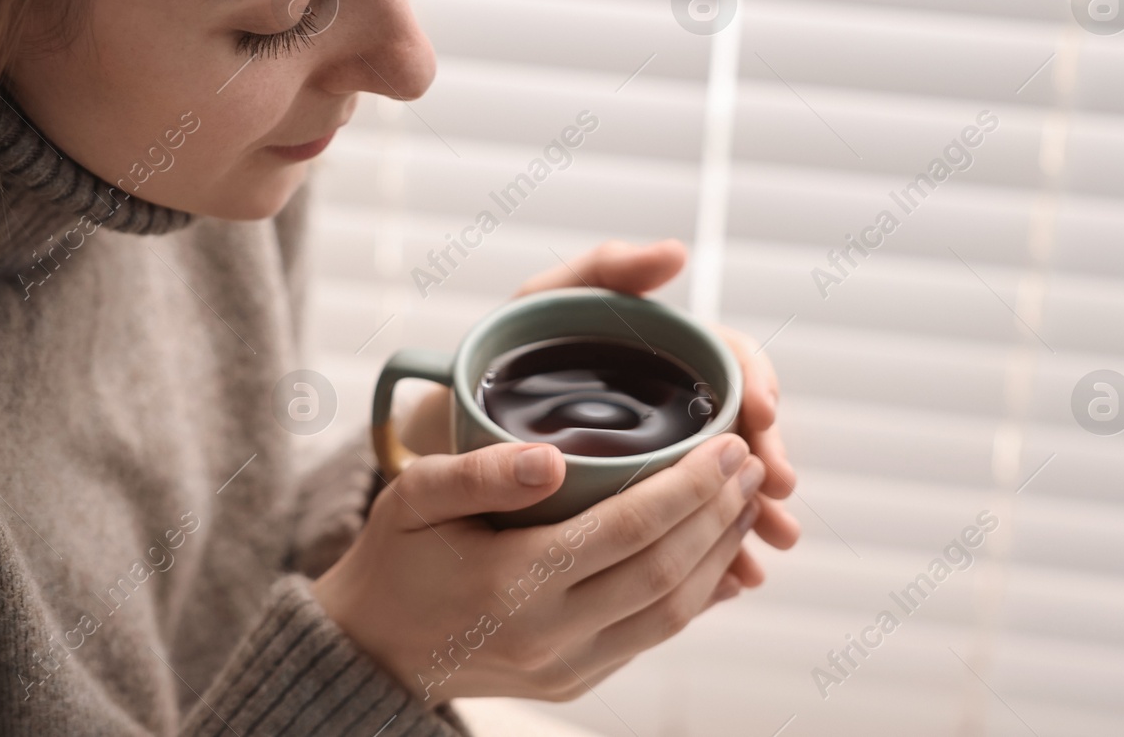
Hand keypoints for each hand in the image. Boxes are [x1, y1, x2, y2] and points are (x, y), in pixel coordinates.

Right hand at [310, 431, 763, 702]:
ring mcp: (569, 667)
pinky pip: (656, 634)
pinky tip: (717, 549)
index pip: (626, 530)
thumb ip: (477, 473)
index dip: (686, 486)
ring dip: (719, 551)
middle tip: (750, 460)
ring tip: (745, 498)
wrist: (373, 648)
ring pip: (673, 611)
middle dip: (718, 512)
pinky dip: (698, 591)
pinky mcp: (579, 680)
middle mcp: (549, 635)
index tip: (725, 444)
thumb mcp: (411, 498)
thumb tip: (550, 456)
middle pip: (664, 571)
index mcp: (511, 583)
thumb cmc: (395, 558)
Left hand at [513, 239, 800, 598]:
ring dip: (753, 515)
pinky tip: (736, 580)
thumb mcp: (545, 300)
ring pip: (724, 485)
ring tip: (770, 547)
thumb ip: (604, 269)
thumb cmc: (500, 353)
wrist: (451, 429)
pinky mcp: (643, 505)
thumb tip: (677, 253)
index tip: (760, 413)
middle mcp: (673, 402)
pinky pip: (692, 529)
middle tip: (777, 489)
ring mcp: (662, 456)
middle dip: (765, 459)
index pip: (731, 360)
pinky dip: (718, 553)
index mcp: (664, 351)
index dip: (755, 382)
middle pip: (740, 427)